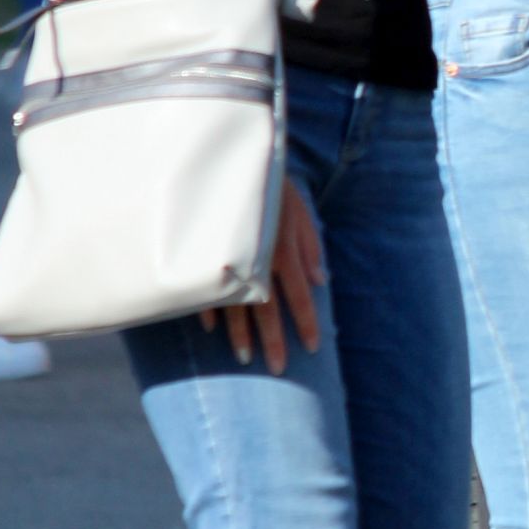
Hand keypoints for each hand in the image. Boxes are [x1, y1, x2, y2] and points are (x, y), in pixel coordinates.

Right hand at [203, 174, 322, 376]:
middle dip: (274, 341)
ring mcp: (230, 258)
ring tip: (246, 358)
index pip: (299, 295)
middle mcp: (258, 259)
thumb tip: (321, 280)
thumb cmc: (272, 184)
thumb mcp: (299, 211)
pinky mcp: (206, 253)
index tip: (315, 347)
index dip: (308, 322)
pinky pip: (206, 287)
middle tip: (278, 369)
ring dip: (241, 334)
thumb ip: (310, 247)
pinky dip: (208, 308)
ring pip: (236, 305)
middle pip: (268, 310)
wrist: (234, 160)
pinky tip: (212, 328)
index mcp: (283, 250)